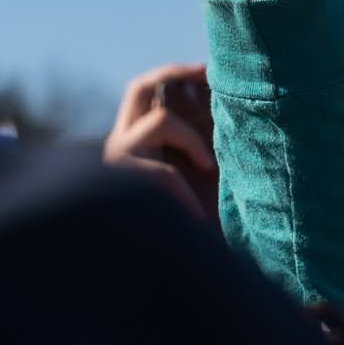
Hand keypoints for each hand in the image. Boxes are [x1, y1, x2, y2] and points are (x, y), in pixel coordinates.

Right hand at [101, 62, 218, 221]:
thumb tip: (228, 103)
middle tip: (210, 70)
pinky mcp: (118, 187)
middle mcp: (119, 146)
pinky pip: (163, 172)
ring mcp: (115, 164)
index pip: (149, 91)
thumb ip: (202, 144)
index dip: (177, 74)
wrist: (161, 276)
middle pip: (140, 87)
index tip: (210, 68)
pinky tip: (197, 217)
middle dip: (175, 72)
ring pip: (158, 122)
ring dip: (192, 139)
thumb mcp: (198, 179)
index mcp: (136, 142)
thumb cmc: (186, 232)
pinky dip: (185, 189)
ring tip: (209, 166)